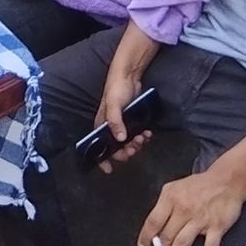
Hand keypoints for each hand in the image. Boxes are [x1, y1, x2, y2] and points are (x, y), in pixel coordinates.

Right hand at [90, 61, 149, 175]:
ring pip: (127, 143)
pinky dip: (142, 137)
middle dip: (126, 151)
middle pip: (116, 148)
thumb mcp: (114, 104)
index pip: (97, 146)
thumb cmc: (116, 89)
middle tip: (134, 148)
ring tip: (143, 138)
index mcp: (101, 125)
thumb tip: (120, 139)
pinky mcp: (132, 122)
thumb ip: (115, 121)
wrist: (129, 76)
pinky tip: (147, 134)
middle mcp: (110, 128)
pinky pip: (136, 135)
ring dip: (136, 144)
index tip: (109, 170)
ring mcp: (122, 125)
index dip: (102, 159)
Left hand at [138, 163, 245, 245]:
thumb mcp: (175, 189)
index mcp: (170, 198)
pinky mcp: (217, 226)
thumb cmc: (198, 186)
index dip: (146, 236)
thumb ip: (165, 206)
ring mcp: (200, 219)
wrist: (226, 180)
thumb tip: (154, 229)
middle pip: (166, 235)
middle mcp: (183, 209)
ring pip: (183, 243)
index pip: (154, 221)